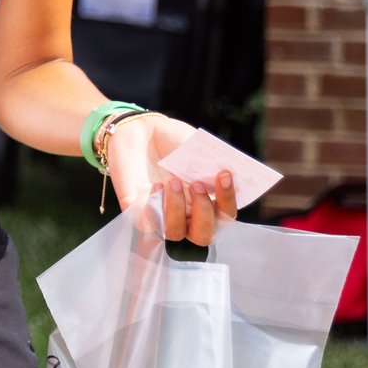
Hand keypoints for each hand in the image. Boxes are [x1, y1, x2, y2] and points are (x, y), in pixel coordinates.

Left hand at [103, 113, 235, 244]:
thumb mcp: (196, 145)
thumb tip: (222, 168)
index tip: (224, 174)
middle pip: (204, 235)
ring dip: (177, 208)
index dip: (228, 199)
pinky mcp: (140, 214)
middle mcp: (188, 214)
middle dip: (203, 212)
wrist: (141, 131)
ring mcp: (164, 217)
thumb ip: (210, 159)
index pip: (225, 214)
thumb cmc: (173, 142)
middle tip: (196, 185)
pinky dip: (154, 206)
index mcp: (209, 199)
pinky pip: (148, 223)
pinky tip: (154, 185)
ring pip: (175, 233)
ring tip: (172, 181)